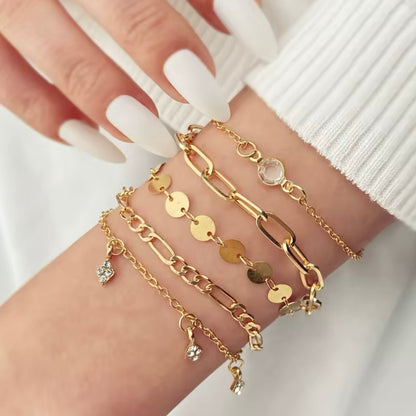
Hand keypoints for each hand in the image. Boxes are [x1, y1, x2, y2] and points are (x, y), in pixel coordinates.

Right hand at [0, 0, 276, 160]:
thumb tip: (247, 17)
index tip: (263, 45)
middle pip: (117, 3)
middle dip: (166, 52)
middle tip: (213, 104)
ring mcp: (3, 1)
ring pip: (59, 55)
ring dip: (112, 101)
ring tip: (156, 138)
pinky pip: (9, 88)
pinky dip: (53, 120)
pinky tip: (100, 143)